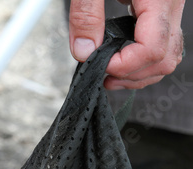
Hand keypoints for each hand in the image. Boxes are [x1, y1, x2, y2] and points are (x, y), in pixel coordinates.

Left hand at [68, 0, 184, 89]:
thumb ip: (85, 15)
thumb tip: (84, 52)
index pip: (152, 49)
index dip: (122, 65)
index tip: (97, 64)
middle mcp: (171, 4)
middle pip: (164, 59)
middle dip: (130, 75)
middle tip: (101, 74)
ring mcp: (170, 9)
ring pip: (168, 57)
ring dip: (138, 73)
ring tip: (107, 73)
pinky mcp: (163, 12)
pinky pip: (162, 46)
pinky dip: (142, 61)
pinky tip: (119, 62)